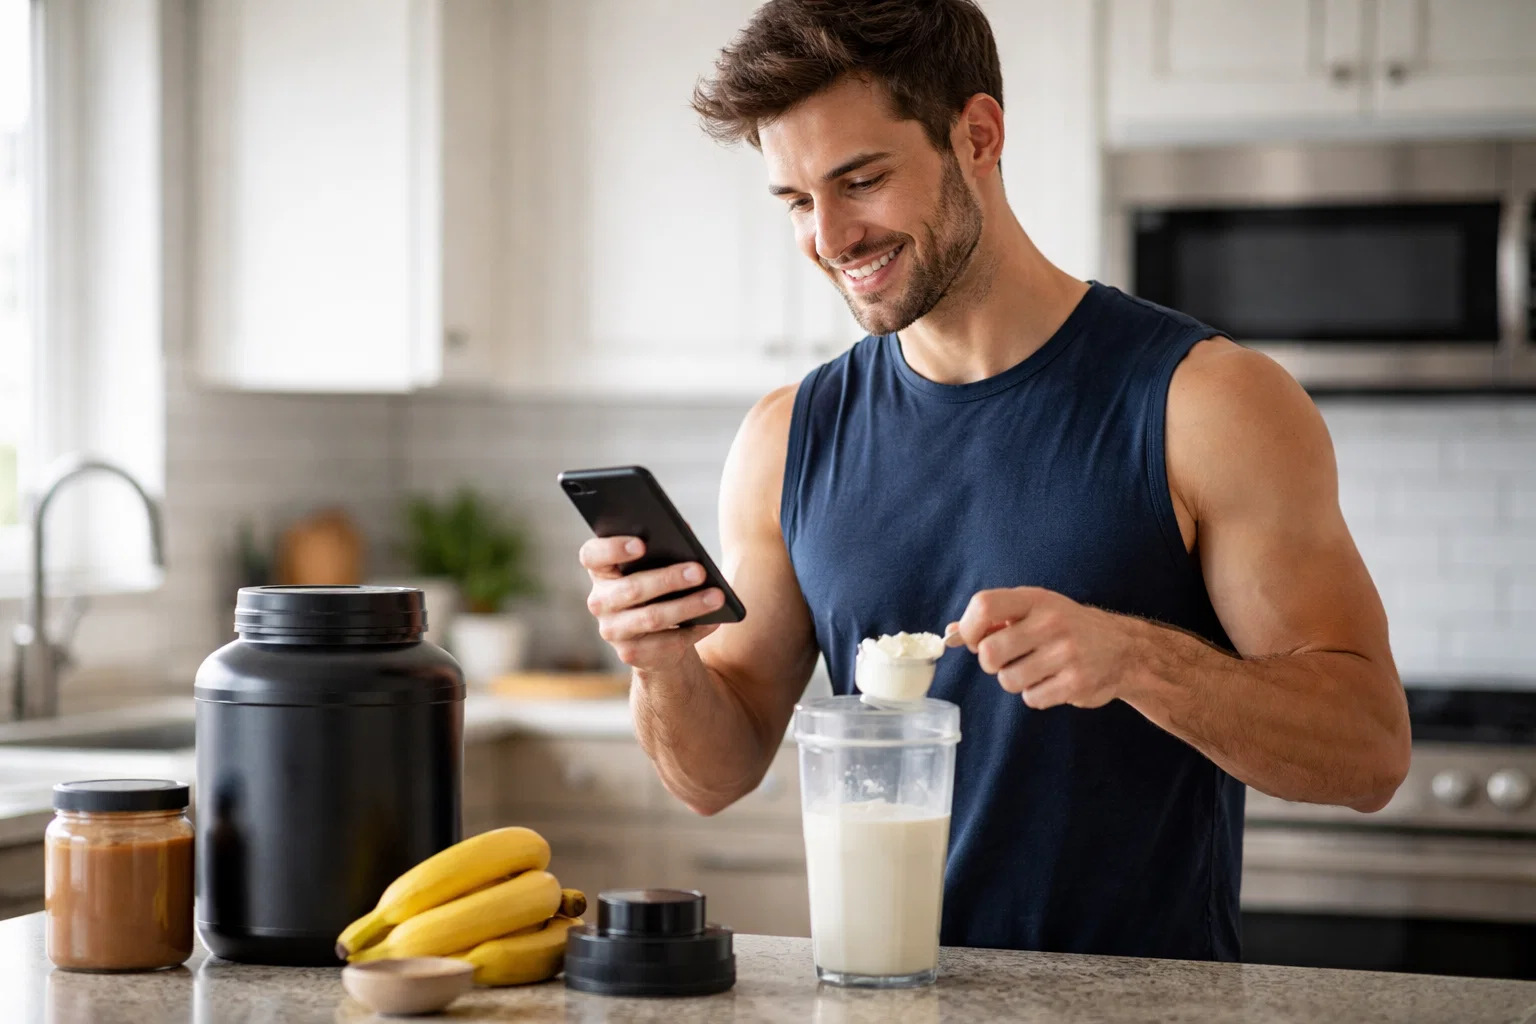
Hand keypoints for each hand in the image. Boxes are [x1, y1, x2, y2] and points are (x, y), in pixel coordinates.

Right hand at [579, 536, 725, 670]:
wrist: (654, 639)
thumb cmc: (657, 589)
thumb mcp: (655, 567)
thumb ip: (662, 548)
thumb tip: (685, 533)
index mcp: (601, 570)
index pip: (592, 555)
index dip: (613, 548)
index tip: (641, 543)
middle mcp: (599, 601)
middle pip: (631, 588)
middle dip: (668, 579)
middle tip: (700, 571)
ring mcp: (612, 630)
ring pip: (652, 618)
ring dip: (688, 606)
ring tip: (717, 596)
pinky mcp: (630, 654)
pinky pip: (666, 642)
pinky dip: (694, 630)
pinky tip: (714, 619)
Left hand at [950, 587, 1142, 709]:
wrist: (1123, 649)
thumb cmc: (1066, 627)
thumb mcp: (1033, 610)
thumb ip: (993, 620)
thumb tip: (950, 634)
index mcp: (1035, 599)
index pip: (984, 606)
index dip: (969, 628)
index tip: (973, 639)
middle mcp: (1051, 622)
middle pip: (989, 653)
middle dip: (991, 663)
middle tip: (1007, 658)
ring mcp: (1066, 653)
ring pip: (1008, 681)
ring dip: (1015, 680)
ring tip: (1034, 669)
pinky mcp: (1076, 683)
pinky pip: (1031, 698)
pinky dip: (1036, 694)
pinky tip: (1053, 681)